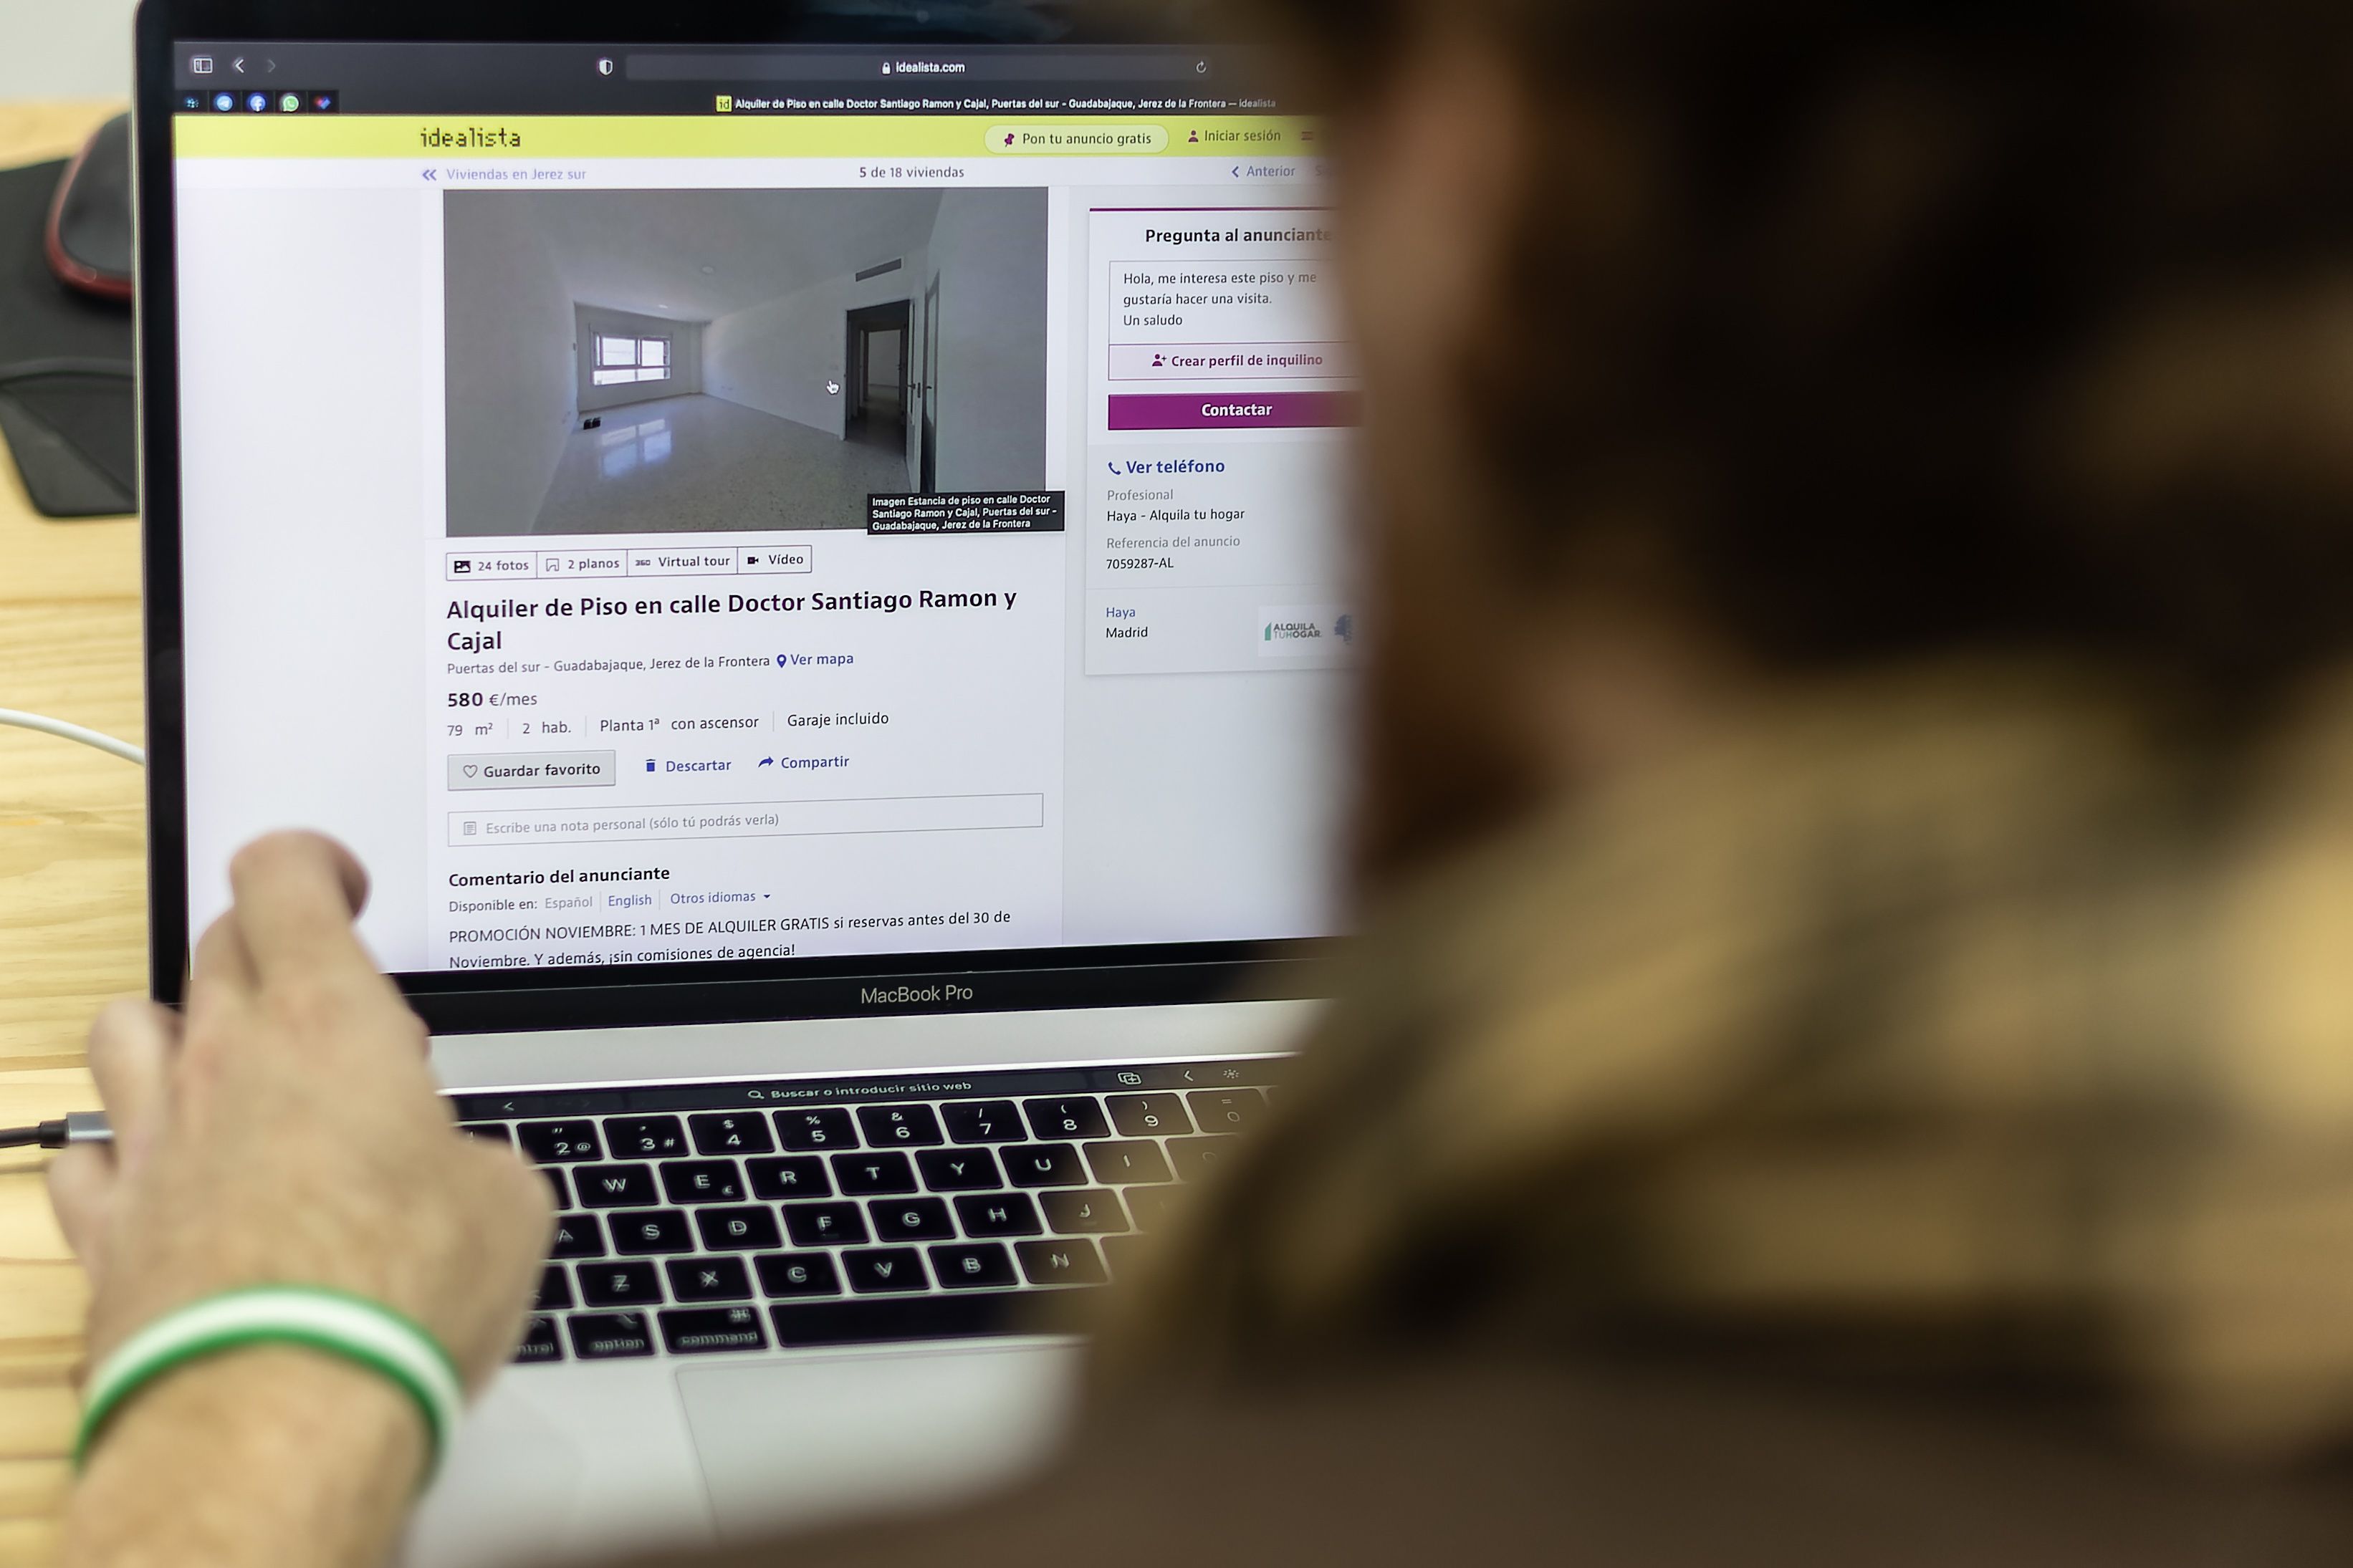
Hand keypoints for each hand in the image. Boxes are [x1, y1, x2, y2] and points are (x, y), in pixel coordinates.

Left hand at [48, 831, 553, 1389]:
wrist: (278, 1407)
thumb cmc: (399, 1290)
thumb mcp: (507, 1204)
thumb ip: (474, 1158)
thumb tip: (464, 1176)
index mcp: (333, 1021)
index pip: (284, 875)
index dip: (313, 862)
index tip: (340, 883)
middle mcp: (226, 1059)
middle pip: (214, 947)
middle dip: (267, 950)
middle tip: (323, 1000)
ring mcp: (155, 1140)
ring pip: (123, 1027)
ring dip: (171, 1031)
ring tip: (222, 1073)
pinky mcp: (109, 1227)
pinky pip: (84, 1156)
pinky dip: (118, 1155)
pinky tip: (158, 1180)